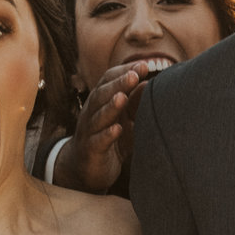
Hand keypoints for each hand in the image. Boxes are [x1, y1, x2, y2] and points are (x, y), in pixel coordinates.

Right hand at [53, 61, 151, 192]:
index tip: (144, 65)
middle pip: (102, 94)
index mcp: (100, 101)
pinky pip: (97, 141)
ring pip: (98, 116)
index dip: (124, 71)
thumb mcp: (124, 119)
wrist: (85, 169)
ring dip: (111, 106)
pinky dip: (106, 135)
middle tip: (134, 75)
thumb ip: (134, 102)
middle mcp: (92, 112)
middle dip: (118, 84)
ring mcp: (89, 131)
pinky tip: (117, 129)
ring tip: (123, 97)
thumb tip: (148, 82)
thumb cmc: (109, 139)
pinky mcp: (90, 150)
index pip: (108, 80)